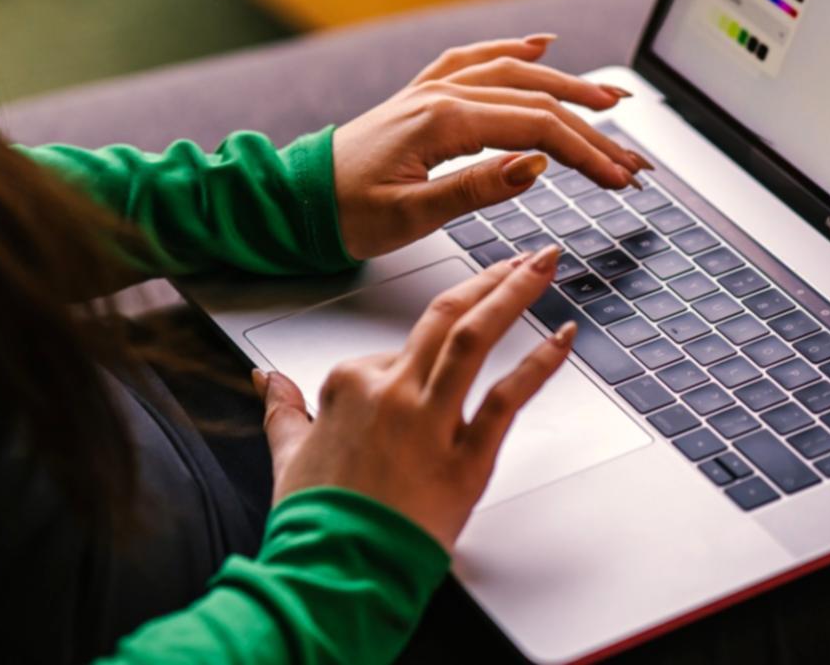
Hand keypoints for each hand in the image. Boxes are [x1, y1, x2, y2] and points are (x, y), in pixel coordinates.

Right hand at [254, 245, 574, 552]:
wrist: (336, 572)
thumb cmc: (316, 522)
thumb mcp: (286, 453)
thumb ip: (283, 409)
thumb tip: (266, 380)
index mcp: (350, 383)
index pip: (393, 350)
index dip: (414, 360)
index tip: (431, 363)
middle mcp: (393, 391)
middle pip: (446, 316)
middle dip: (490, 278)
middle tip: (524, 257)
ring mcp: (430, 419)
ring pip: (474, 338)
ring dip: (514, 294)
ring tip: (543, 267)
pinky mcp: (466, 455)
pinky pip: (507, 397)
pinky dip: (540, 363)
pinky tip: (563, 338)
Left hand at [331, 34, 652, 259]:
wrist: (295, 199)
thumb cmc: (344, 213)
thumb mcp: (410, 215)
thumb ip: (475, 188)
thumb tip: (536, 166)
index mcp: (444, 121)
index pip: (537, 131)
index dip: (586, 154)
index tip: (619, 179)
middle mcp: (442, 95)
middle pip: (537, 101)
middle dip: (592, 129)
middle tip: (631, 158)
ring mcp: (432, 90)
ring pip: (515, 74)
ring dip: (567, 84)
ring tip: (611, 98)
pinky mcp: (423, 97)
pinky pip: (476, 60)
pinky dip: (512, 51)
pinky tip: (540, 46)